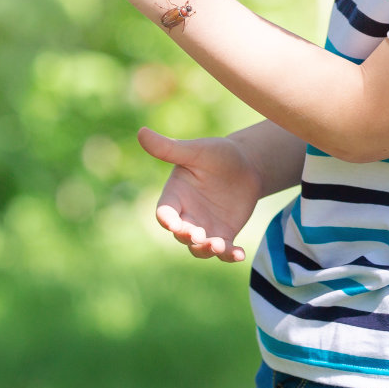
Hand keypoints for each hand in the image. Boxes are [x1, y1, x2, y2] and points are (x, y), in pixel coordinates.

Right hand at [138, 126, 261, 261]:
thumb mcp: (196, 150)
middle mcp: (187, 216)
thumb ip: (170, 148)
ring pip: (199, 248)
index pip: (165, 213)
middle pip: (180, 235)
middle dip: (187, 237)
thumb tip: (141, 132)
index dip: (167, 220)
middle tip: (198, 236)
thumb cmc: (217, 154)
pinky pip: (223, 251)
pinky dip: (230, 255)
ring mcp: (204, 228)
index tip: (173, 224)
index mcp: (175, 196)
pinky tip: (240, 254)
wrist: (247, 165)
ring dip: (207, 250)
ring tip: (219, 245)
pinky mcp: (224, 235)